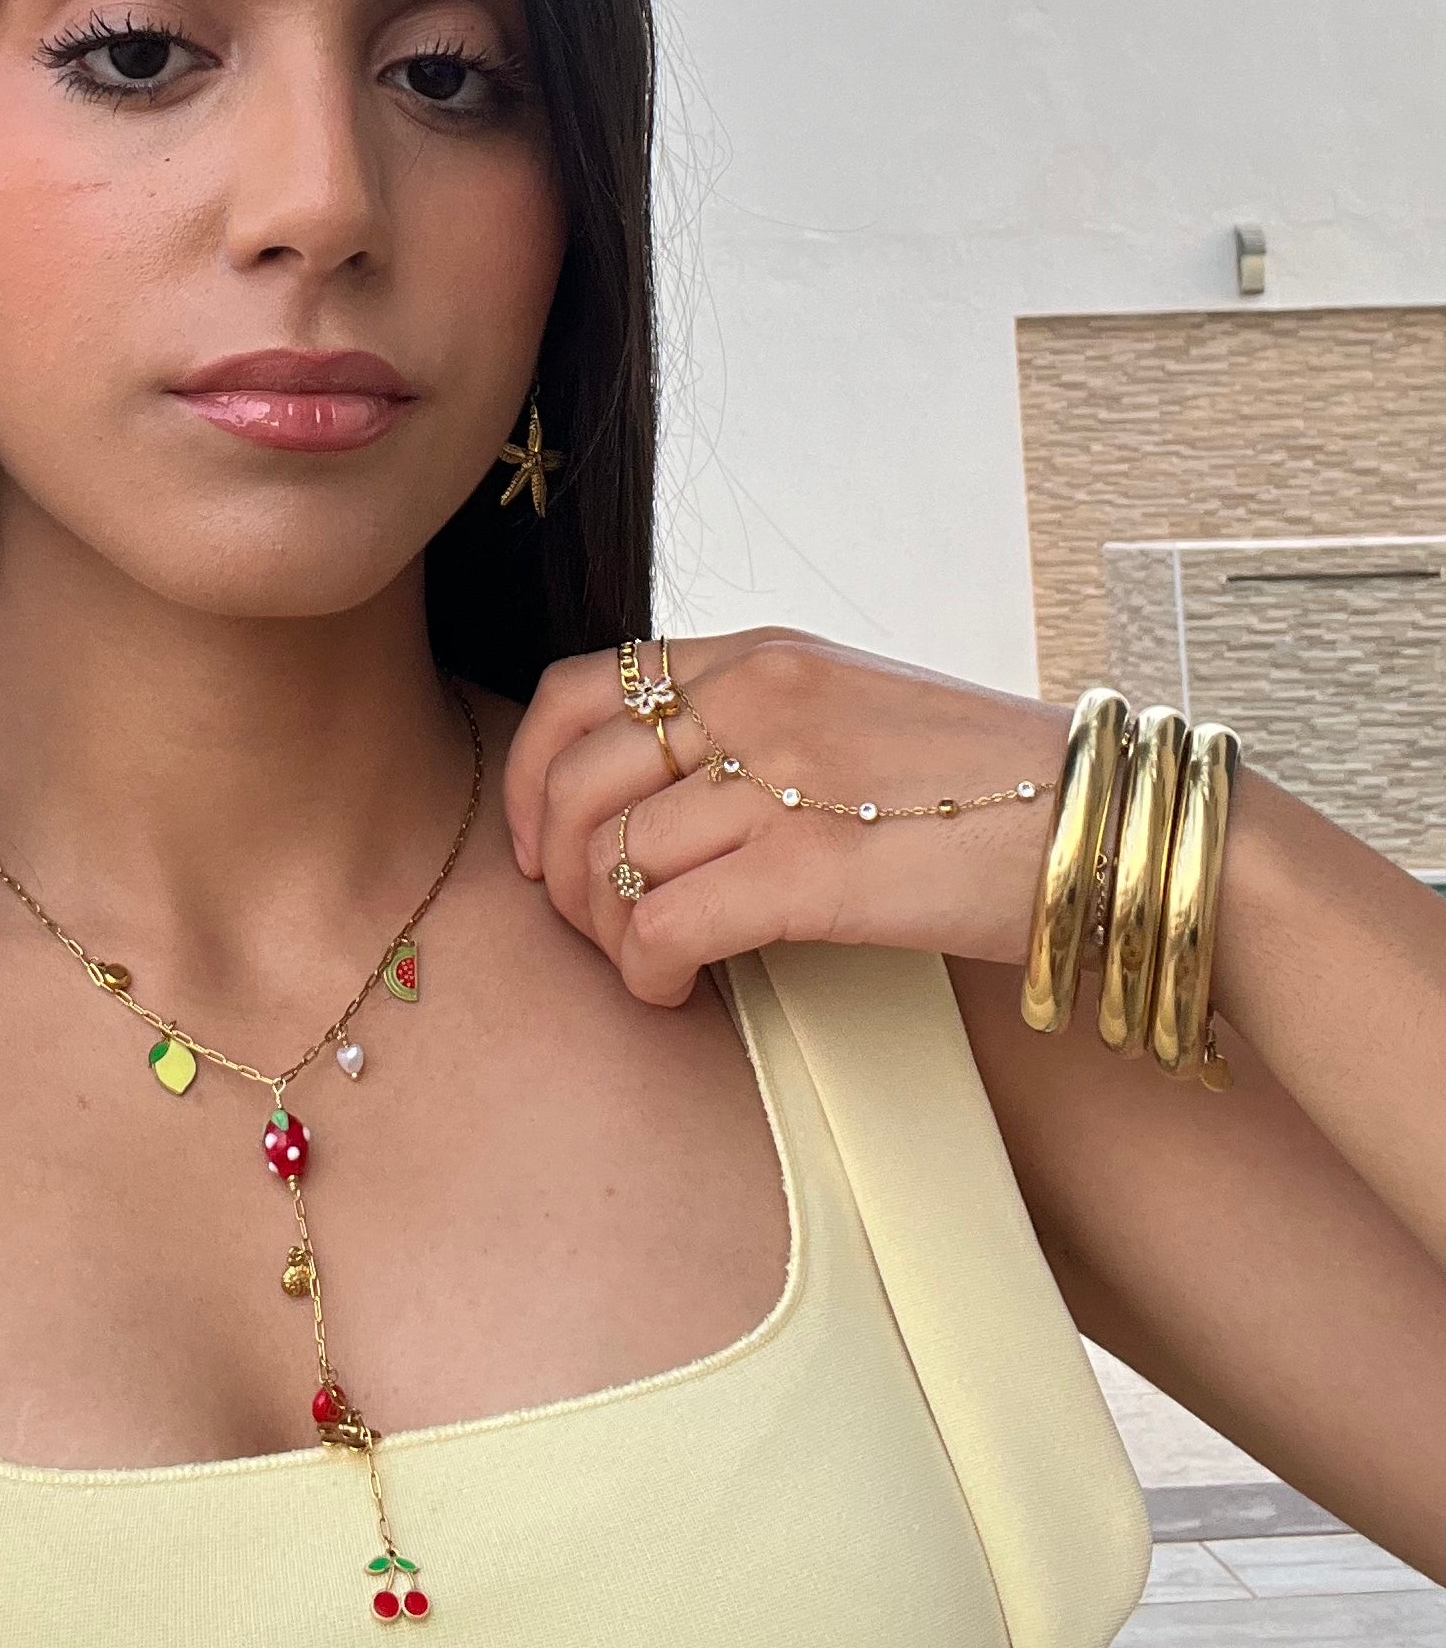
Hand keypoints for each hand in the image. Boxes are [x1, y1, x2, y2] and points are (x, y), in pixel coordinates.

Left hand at [501, 628, 1068, 1007]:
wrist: (1118, 825)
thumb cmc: (999, 788)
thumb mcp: (859, 711)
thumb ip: (764, 726)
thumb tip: (665, 801)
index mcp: (763, 654)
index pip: (578, 690)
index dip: (530, 775)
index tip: (539, 843)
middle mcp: (759, 696)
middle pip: (576, 782)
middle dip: (559, 872)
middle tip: (591, 928)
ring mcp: (785, 776)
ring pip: (612, 858)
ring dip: (606, 932)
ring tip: (646, 966)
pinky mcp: (816, 867)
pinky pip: (666, 923)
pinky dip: (649, 971)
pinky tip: (675, 994)